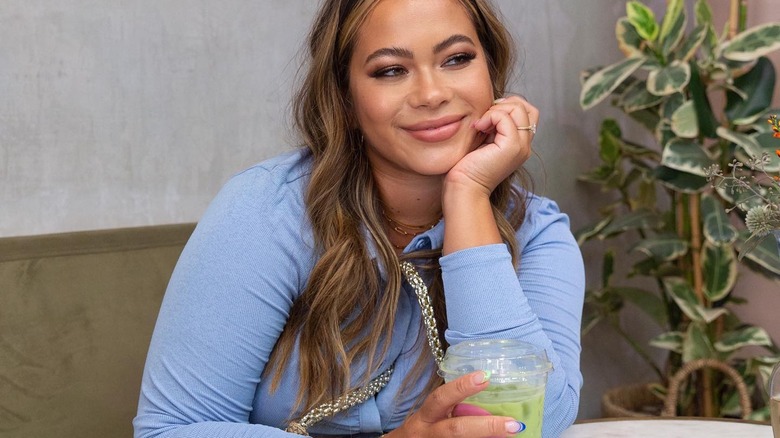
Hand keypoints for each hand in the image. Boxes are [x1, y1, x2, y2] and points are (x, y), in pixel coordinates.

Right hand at [384, 371, 523, 437]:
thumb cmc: (424, 430)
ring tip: (512, 434)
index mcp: (425, 416)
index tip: (485, 376)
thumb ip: (453, 408)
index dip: (461, 387)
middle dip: (487, 426)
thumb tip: (491, 401)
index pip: (441, 398)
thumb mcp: (432, 416)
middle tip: (514, 424)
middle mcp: (428, 433)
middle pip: (457, 430)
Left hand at [445, 95, 537, 195]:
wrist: (465, 187)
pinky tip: (478, 128)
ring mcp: (521, 146)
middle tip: (485, 117)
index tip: (489, 114)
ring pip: (518, 109)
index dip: (510, 106)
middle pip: (527, 108)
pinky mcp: (512, 147)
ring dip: (496, 110)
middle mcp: (525, 146)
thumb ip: (494, 125)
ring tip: (482, 124)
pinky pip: (505, 118)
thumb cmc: (468, 167)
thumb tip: (493, 105)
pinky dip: (489, 116)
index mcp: (520, 144)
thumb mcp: (485, 140)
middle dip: (504, 105)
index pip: (528, 112)